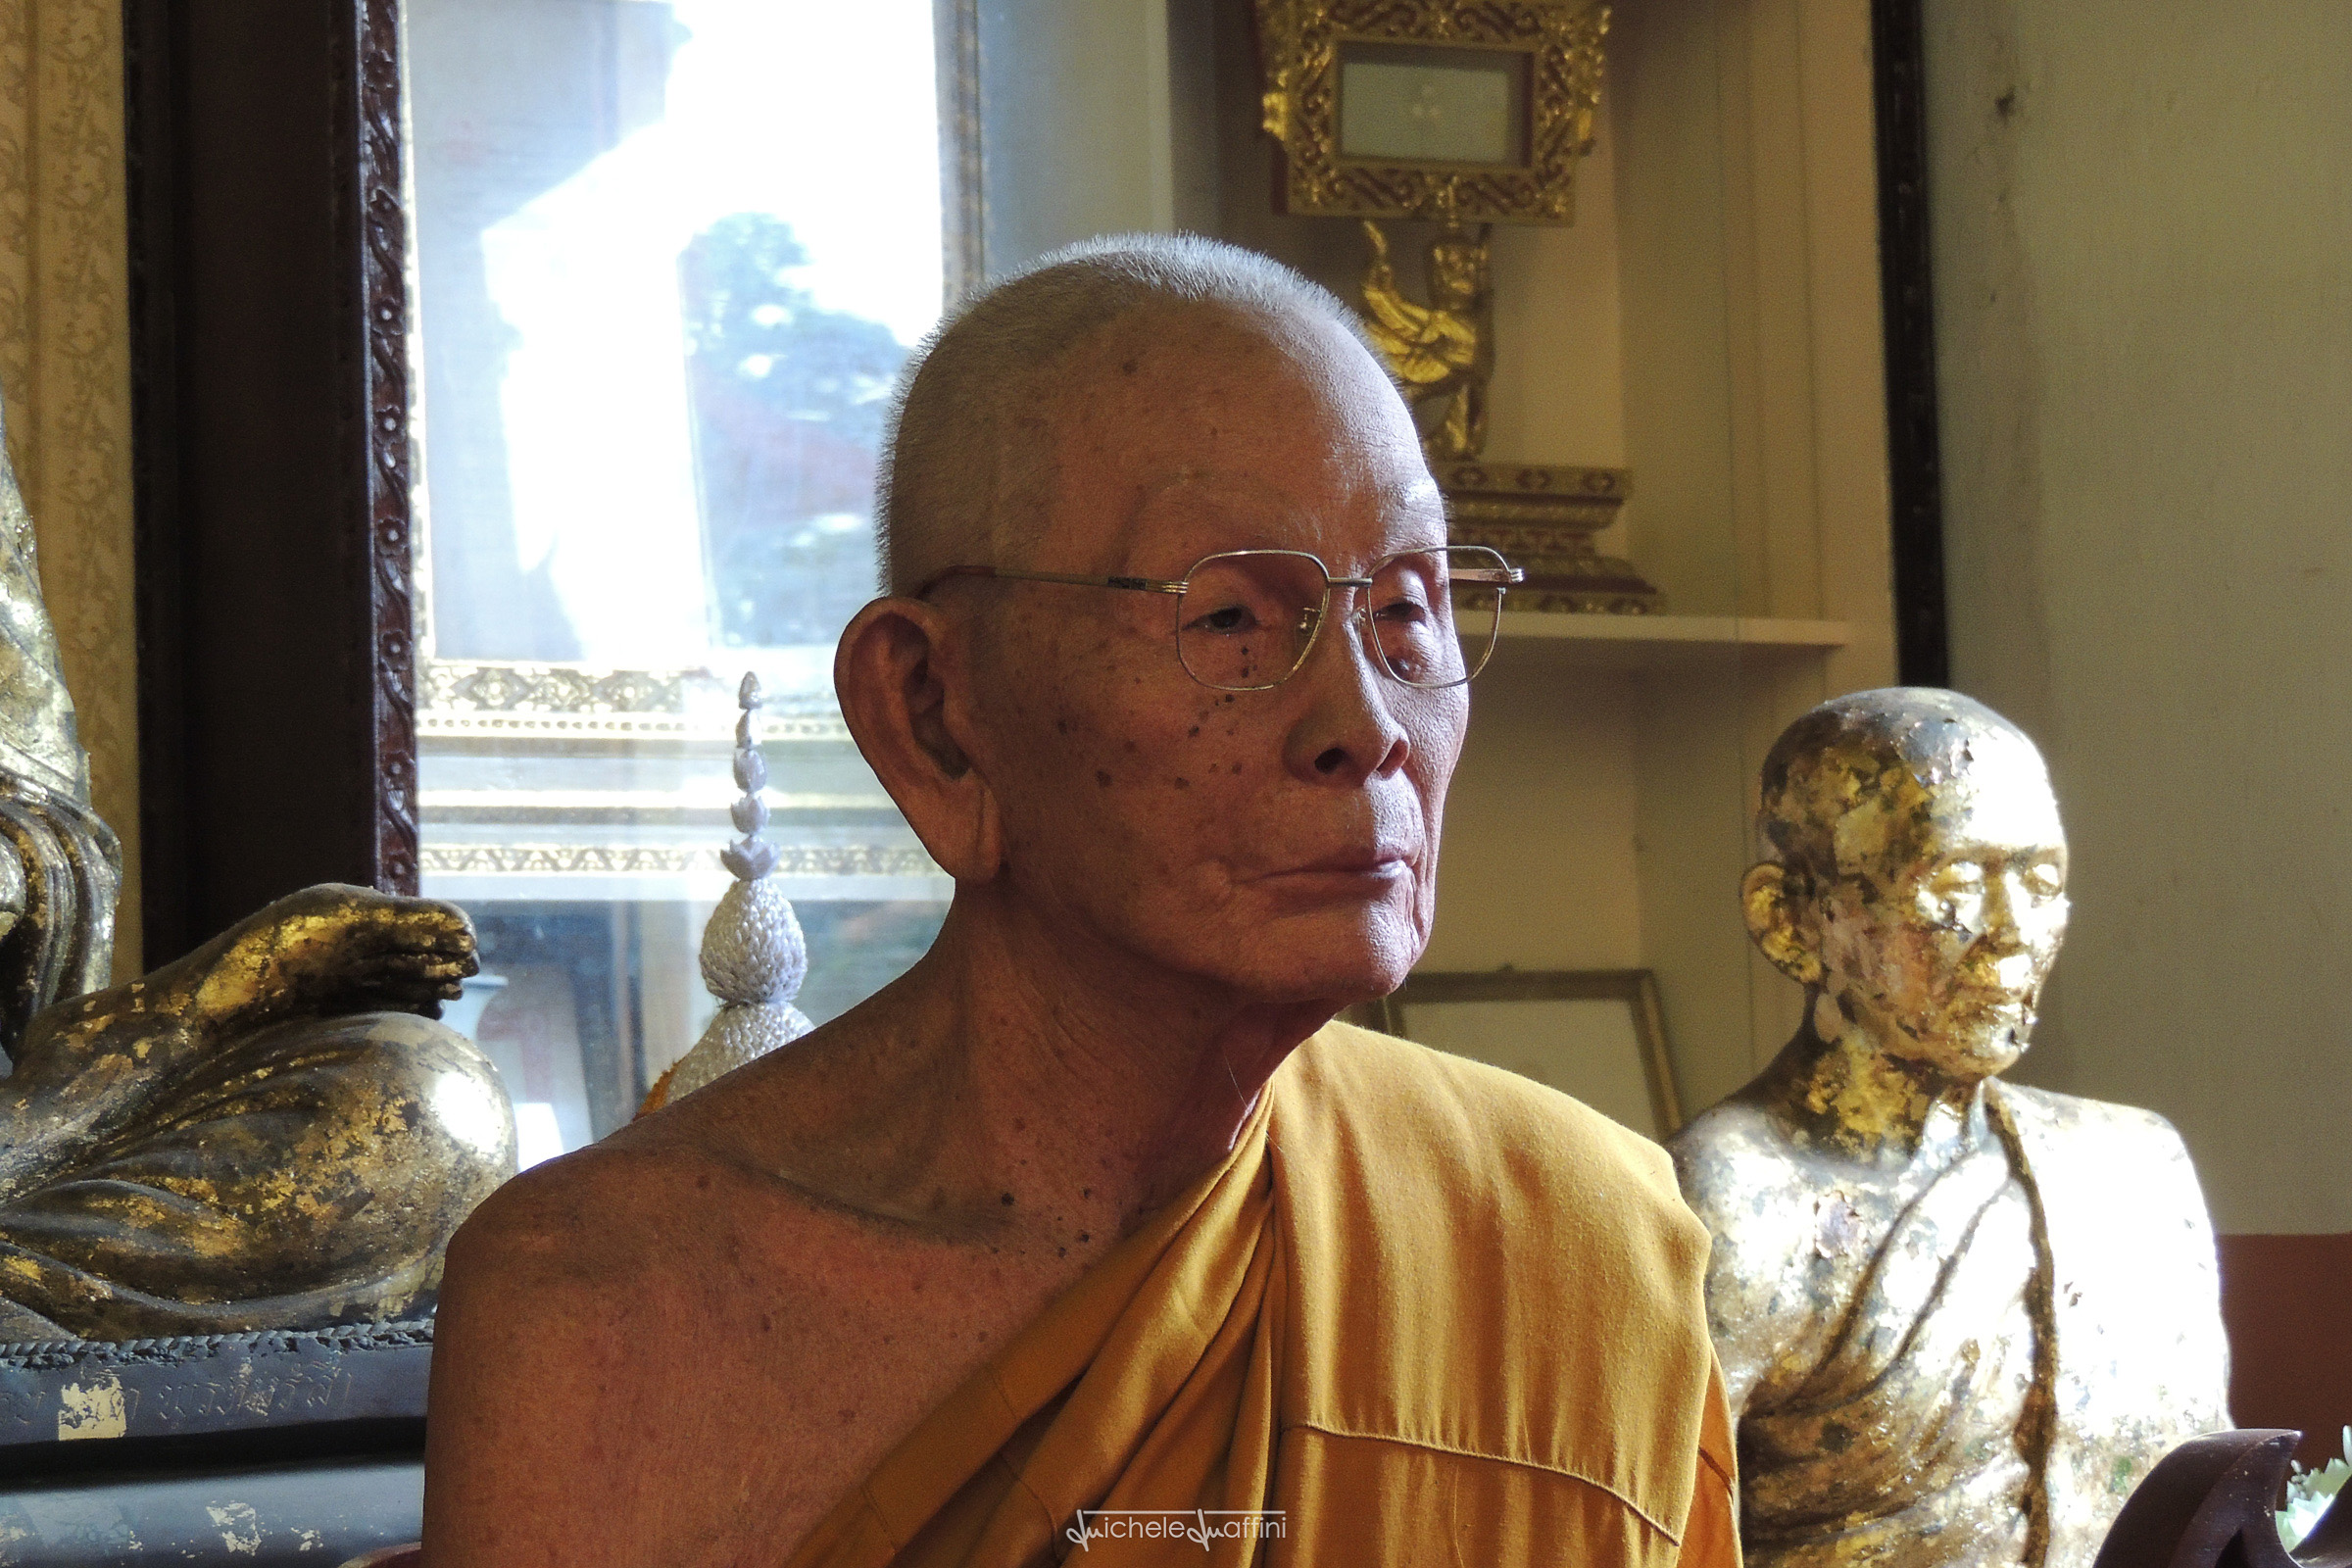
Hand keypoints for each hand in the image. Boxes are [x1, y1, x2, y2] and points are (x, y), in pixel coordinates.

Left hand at [174, 884, 478, 1034]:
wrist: (193, 1023)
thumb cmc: (260, 961)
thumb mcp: (341, 922)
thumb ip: (406, 918)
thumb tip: (469, 930)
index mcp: (351, 917)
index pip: (423, 922)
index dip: (449, 937)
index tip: (463, 958)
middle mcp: (350, 951)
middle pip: (420, 954)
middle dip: (443, 964)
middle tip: (460, 977)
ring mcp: (341, 990)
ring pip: (409, 987)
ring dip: (430, 991)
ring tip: (443, 999)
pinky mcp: (332, 1028)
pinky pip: (386, 1018)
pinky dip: (408, 1019)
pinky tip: (418, 1024)